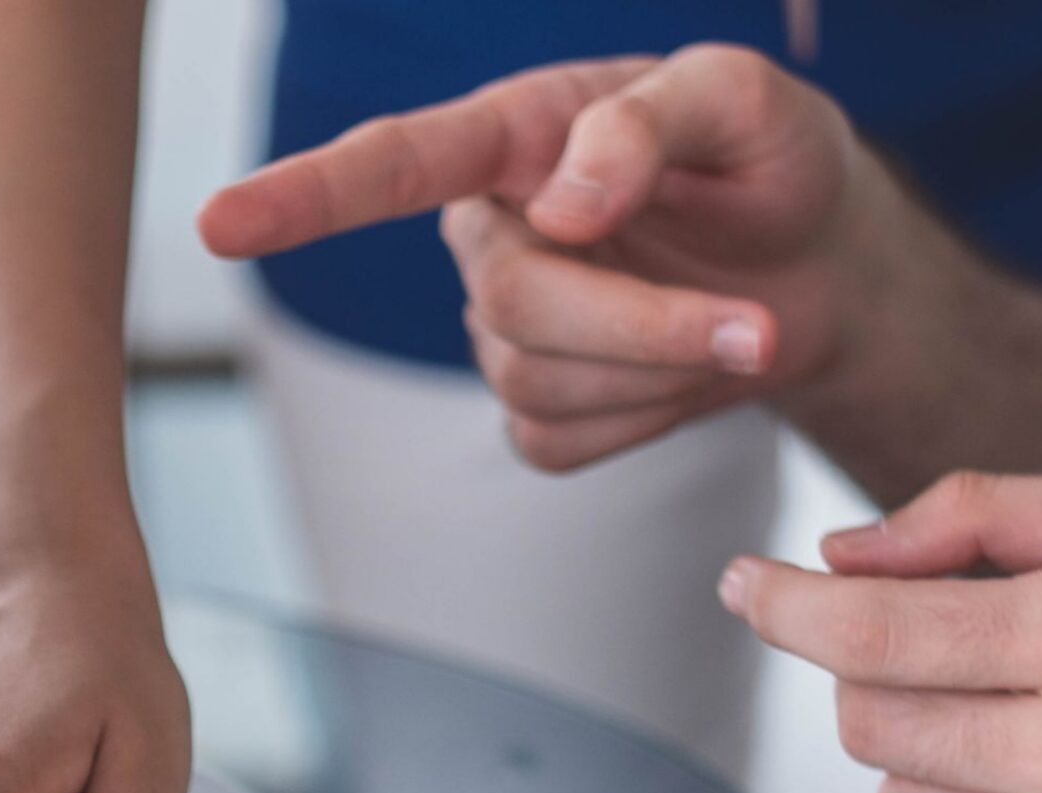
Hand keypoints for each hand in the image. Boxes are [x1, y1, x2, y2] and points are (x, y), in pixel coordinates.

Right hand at [200, 46, 895, 471]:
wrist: (823, 267)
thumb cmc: (770, 161)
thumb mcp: (745, 100)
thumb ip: (649, 123)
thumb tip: (563, 207)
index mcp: (515, 135)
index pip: (391, 165)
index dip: (301, 198)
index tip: (218, 224)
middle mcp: (489, 230)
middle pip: (512, 304)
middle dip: (641, 325)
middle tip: (755, 325)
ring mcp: (505, 327)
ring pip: (537, 382)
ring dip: (662, 369)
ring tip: (741, 326)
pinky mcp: (539, 409)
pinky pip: (560, 442)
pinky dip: (647, 420)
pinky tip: (684, 374)